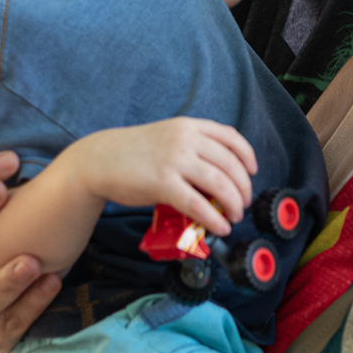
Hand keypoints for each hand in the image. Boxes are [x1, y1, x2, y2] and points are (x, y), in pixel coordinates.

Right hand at [79, 118, 257, 234]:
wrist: (99, 160)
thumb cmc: (133, 152)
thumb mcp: (167, 138)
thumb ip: (193, 149)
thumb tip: (219, 177)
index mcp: (188, 126)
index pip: (230, 137)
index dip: (247, 156)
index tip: (252, 171)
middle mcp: (185, 139)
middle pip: (230, 164)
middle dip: (243, 187)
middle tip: (243, 202)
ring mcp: (174, 160)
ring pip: (219, 183)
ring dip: (233, 204)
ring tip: (234, 216)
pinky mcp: (162, 183)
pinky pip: (197, 203)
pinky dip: (214, 218)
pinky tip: (220, 226)